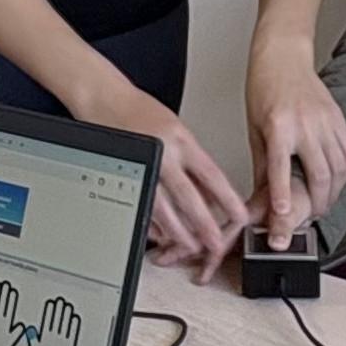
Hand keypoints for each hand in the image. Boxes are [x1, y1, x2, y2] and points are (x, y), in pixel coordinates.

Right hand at [72, 78, 248, 270]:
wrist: (104, 99)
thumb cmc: (141, 112)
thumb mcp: (177, 130)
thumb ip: (193, 162)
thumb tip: (210, 195)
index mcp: (182, 141)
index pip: (212, 176)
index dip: (228, 200)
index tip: (241, 217)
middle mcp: (164, 154)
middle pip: (188, 197)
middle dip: (204, 225)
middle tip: (216, 243)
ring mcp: (141, 166)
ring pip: (163, 207)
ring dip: (178, 231)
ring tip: (189, 246)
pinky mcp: (123, 175)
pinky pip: (141, 205)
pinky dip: (153, 224)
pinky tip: (161, 235)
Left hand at [246, 53, 345, 244]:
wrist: (283, 58)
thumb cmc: (264, 90)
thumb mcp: (254, 129)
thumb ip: (262, 164)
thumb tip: (260, 195)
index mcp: (279, 126)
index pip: (282, 168)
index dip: (282, 194)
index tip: (283, 215)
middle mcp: (306, 124)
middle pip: (320, 174)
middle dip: (318, 202)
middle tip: (312, 216)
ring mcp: (326, 121)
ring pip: (339, 168)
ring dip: (334, 191)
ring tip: (325, 204)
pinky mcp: (339, 119)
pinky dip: (345, 172)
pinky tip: (338, 182)